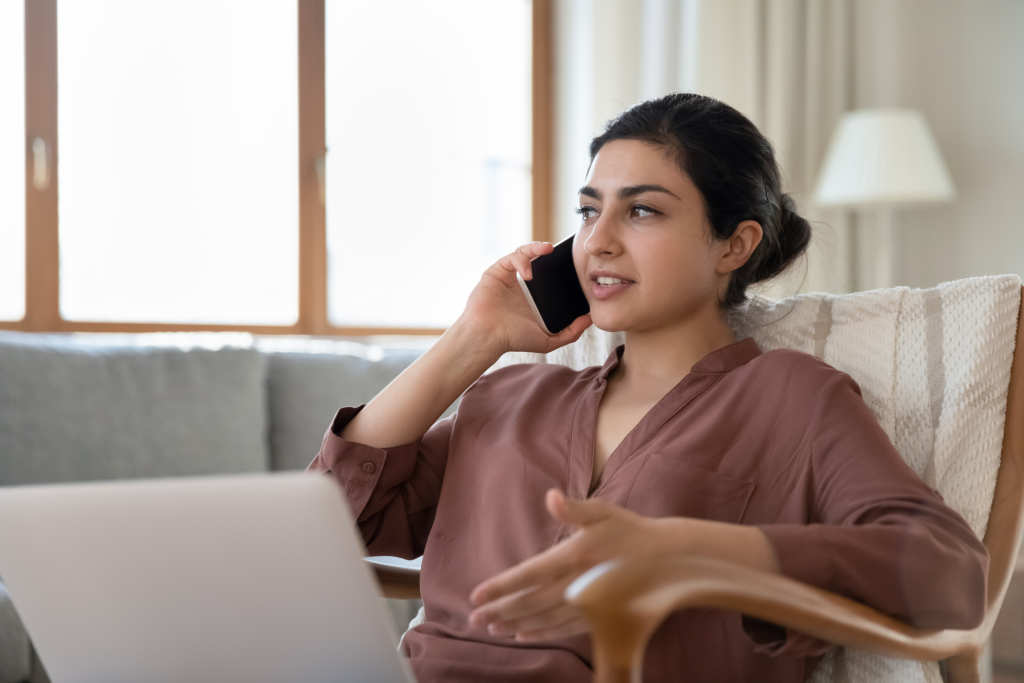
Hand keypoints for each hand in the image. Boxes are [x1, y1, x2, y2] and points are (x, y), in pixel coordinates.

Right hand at [456, 242, 591, 355]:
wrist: (488, 337)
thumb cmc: (513, 339)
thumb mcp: (548, 339)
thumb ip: (571, 332)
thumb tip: (590, 320)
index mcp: (531, 296)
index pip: (547, 274)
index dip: (559, 266)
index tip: (572, 263)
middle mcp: (519, 285)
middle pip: (535, 259)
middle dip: (546, 250)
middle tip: (560, 249)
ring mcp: (506, 277)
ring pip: (522, 253)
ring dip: (534, 248)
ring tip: (546, 249)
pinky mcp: (494, 272)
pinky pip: (509, 258)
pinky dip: (520, 260)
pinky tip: (527, 272)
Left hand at [467, 489, 662, 641]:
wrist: (667, 559)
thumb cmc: (630, 529)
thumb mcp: (603, 511)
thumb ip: (573, 508)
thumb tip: (551, 496)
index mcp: (574, 557)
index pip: (528, 575)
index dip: (500, 587)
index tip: (476, 595)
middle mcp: (577, 584)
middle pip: (529, 602)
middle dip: (499, 611)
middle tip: (473, 618)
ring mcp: (587, 604)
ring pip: (543, 619)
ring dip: (514, 624)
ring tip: (491, 628)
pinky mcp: (597, 616)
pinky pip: (562, 629)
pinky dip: (540, 633)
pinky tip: (523, 634)